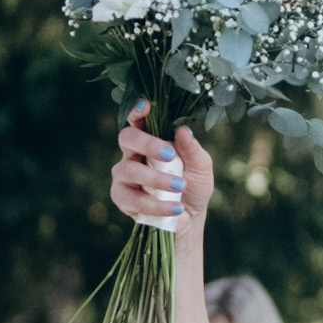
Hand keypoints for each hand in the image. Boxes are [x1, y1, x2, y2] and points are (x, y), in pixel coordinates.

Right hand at [111, 109, 215, 226]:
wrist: (189, 217)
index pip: (138, 120)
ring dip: (155, 179)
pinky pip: (132, 199)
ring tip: (179, 186)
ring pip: (128, 170)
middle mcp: (133, 154)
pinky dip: (155, 204)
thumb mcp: (201, 167)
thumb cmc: (193, 186)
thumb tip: (183, 130)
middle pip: (127, 138)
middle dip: (147, 144)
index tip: (146, 105)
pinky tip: (174, 208)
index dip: (137, 111)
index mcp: (151, 140)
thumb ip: (192, 149)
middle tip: (169, 155)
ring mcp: (124, 176)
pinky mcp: (122, 198)